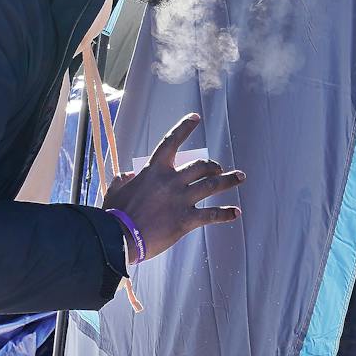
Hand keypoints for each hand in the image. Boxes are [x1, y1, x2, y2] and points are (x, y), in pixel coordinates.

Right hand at [100, 113, 245, 261]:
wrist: (120, 237)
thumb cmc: (115, 214)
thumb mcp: (115, 191)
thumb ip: (122, 179)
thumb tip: (128, 175)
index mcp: (154, 170)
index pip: (172, 142)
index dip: (184, 128)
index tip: (195, 118)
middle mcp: (171, 181)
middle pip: (200, 166)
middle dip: (213, 166)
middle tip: (218, 168)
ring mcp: (181, 199)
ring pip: (212, 185)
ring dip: (228, 180)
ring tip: (240, 177)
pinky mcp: (186, 219)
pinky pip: (212, 214)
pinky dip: (226, 213)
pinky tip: (235, 212)